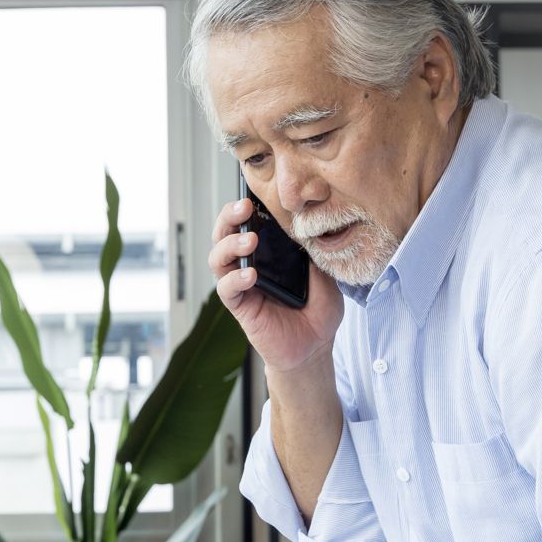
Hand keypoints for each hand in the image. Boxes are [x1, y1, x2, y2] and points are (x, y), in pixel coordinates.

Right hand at [208, 197, 343, 373]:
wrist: (316, 346)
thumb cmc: (318, 309)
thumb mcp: (324, 272)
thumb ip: (311, 251)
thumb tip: (305, 225)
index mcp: (267, 252)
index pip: (247, 223)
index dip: (244, 207)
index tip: (253, 195)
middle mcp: (249, 264)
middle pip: (224, 234)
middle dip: (229, 218)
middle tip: (244, 208)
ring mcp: (242, 285)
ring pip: (218, 259)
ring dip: (229, 245)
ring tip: (248, 241)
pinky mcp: (241, 307)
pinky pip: (226, 290)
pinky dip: (235, 280)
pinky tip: (250, 276)